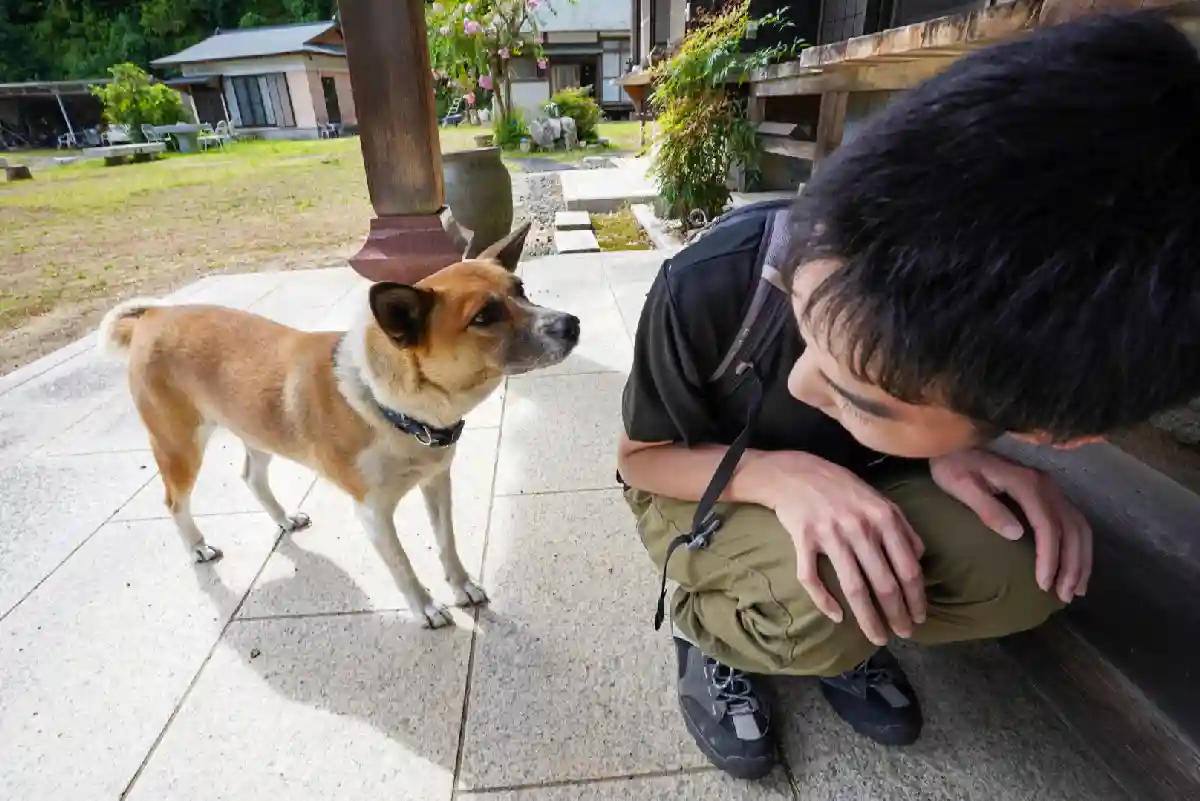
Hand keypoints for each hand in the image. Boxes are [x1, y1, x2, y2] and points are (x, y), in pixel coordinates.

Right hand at [752, 452, 926, 646]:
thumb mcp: (880, 500)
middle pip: (883, 583)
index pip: (907, 567)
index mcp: (883, 517)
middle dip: (897, 615)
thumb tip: (919, 561)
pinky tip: (836, 616)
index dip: (916, 597)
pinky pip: (812, 578)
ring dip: (868, 618)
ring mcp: (830, 534)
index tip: (920, 617)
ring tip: (877, 636)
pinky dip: (824, 601)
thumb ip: (903, 528)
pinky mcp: (803, 539)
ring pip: (853, 587)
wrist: (795, 472)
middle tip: (903, 634)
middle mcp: (859, 527)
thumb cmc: (842, 488)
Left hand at [930, 449, 1091, 601]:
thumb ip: (987, 508)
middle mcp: (1046, 484)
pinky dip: (1078, 546)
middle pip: (1071, 529)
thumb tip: (1016, 534)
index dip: (1049, 557)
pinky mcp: (1047, 492)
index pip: (1048, 526)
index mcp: (1026, 483)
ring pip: (1078, 526)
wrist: (954, 444)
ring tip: (1074, 590)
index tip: (1042, 584)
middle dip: (1071, 565)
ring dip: (1081, 559)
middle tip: (1063, 596)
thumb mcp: (962, 486)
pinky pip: (1073, 521)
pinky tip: (1074, 567)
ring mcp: (1050, 487)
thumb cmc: (952, 466)